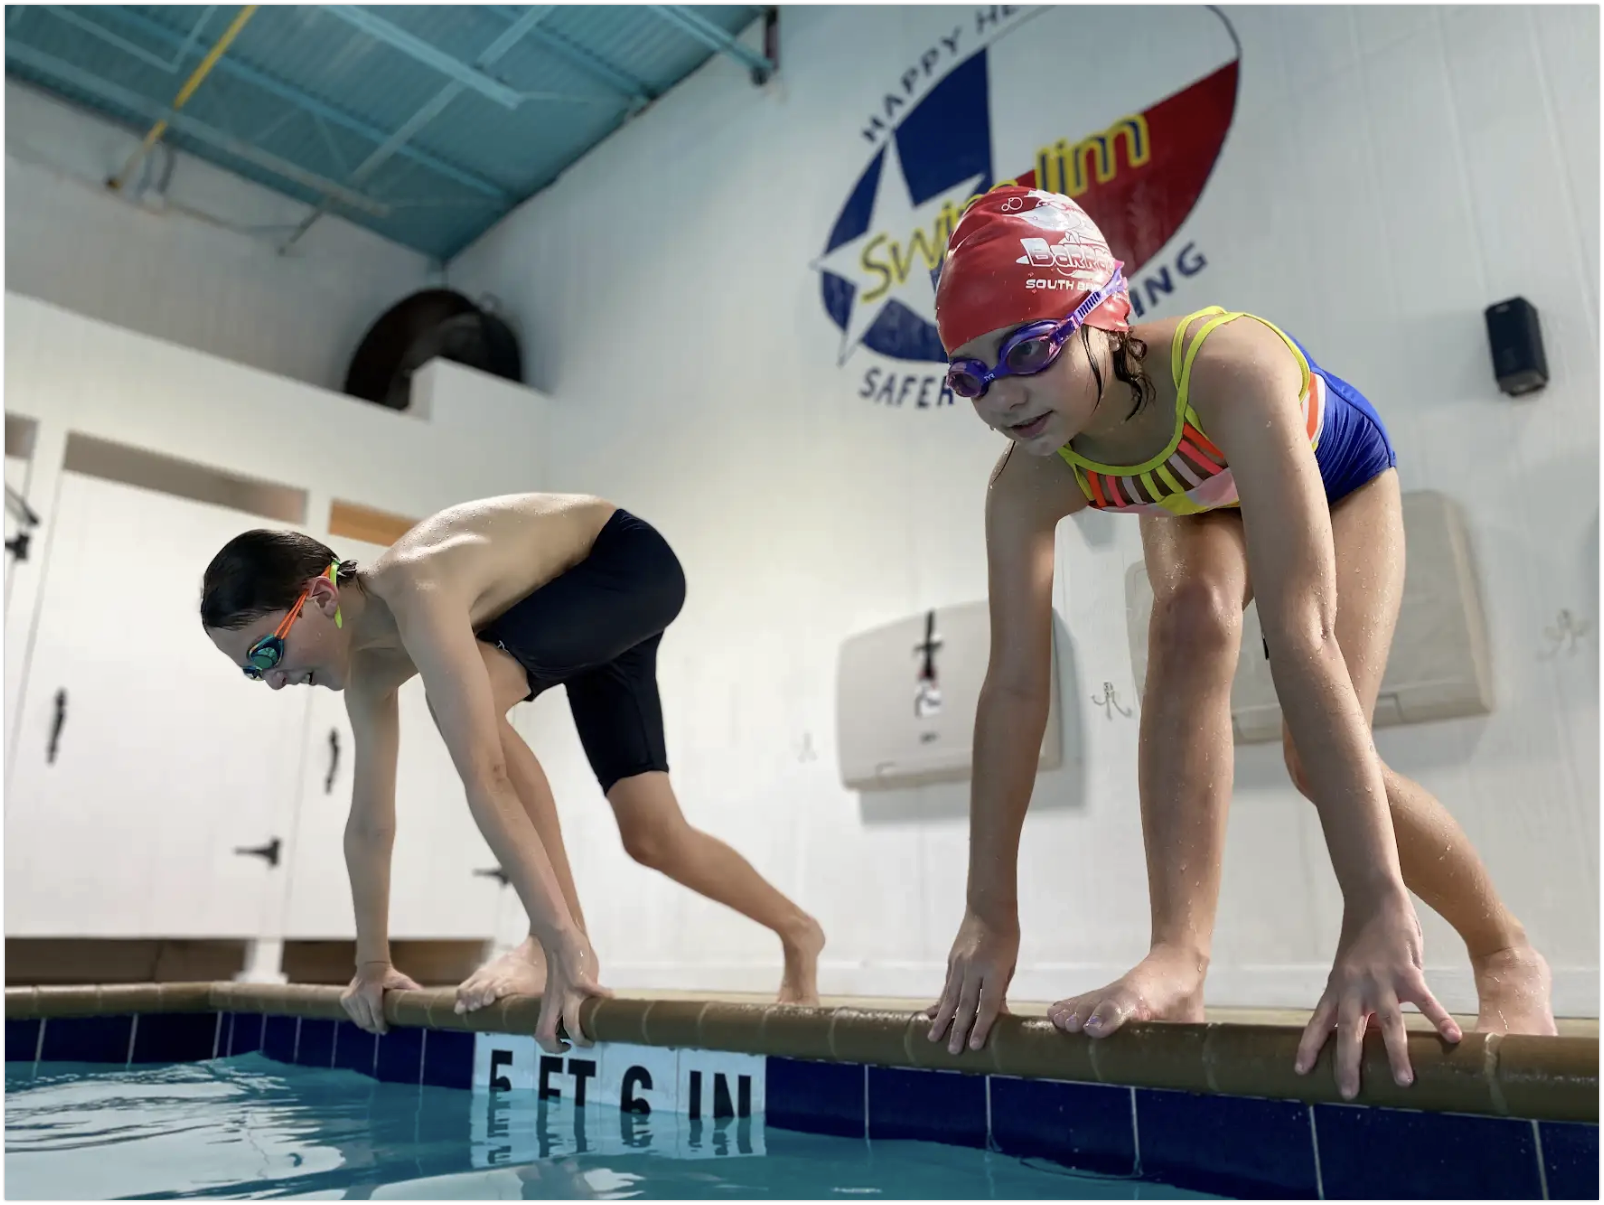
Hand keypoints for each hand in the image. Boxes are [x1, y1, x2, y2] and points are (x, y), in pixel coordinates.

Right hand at [341, 962, 421, 1034]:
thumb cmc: (388, 975)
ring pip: (359, 1021)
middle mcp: (359, 996)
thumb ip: (410, 988)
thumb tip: (423, 995)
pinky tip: (367, 1018)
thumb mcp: (401, 979)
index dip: (380, 1025)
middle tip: (381, 1030)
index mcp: (372, 992)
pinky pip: (352, 1016)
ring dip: (367, 1025)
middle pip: (366, 1020)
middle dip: (374, 1028)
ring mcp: (350, 998)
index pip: (376, 1014)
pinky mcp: (345, 1000)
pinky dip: (360, 1019)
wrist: (370, 965)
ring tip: (375, 1025)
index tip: (385, 1030)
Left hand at [535, 929, 610, 1054]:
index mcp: (549, 1004)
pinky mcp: (580, 980)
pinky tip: (612, 997)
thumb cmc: (563, 962)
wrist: (560, 938)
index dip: (551, 1047)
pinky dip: (605, 997)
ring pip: (570, 1023)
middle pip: (547, 1034)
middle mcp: (555, 1001)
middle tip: (586, 1043)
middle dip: (566, 1045)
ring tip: (598, 1033)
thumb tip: (583, 1010)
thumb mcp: (560, 986)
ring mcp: (567, 992)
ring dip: (583, 1035)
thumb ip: (568, 1000)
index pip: (540, 1034)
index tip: (566, 1046)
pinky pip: (595, 993)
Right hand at [926, 909, 1018, 1053]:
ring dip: (942, 1019)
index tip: (974, 1046)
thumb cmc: (1007, 937)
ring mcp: (959, 964)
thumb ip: (1000, 990)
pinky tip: (934, 1014)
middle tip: (952, 1051)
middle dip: (958, 1029)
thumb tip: (998, 1015)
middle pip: (965, 1005)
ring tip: (933, 1037)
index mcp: (993, 970)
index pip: (987, 1004)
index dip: (981, 1026)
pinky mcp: (951, 960)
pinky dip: (940, 1001)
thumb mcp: (1010, 965)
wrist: (987, 908)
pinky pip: (946, 985)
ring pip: (950, 996)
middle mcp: (973, 968)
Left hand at [1296, 895, 1461, 1098]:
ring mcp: (1381, 979)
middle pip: (1348, 1029)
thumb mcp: (1349, 970)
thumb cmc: (1363, 939)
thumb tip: (1369, 1031)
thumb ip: (1356, 999)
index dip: (1309, 1045)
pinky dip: (1439, 1019)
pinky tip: (1453, 1038)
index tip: (1300, 1071)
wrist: (1374, 900)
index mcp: (1337, 987)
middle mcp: (1354, 987)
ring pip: (1388, 1022)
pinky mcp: (1407, 971)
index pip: (1318, 1021)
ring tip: (1404, 1081)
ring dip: (1396, 1053)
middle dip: (1348, 1062)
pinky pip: (1426, 1001)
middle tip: (1348, 1092)